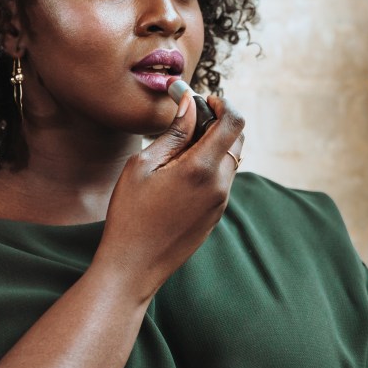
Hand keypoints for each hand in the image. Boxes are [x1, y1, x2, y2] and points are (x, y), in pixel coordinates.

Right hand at [92, 92, 245, 303]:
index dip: (223, 104)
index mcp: (202, 169)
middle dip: (218, 122)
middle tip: (188, 119)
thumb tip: (189, 105)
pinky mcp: (215, 216)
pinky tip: (180, 171)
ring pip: (230, 160)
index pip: (234, 122)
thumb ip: (173, 133)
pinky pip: (222, 180)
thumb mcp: (143, 165)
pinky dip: (210, 165)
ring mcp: (220, 203)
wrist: (133, 267)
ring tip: (179, 147)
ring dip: (214, 145)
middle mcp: (220, 186)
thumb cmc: (130, 214)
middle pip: (237, 140)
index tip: (203, 100)